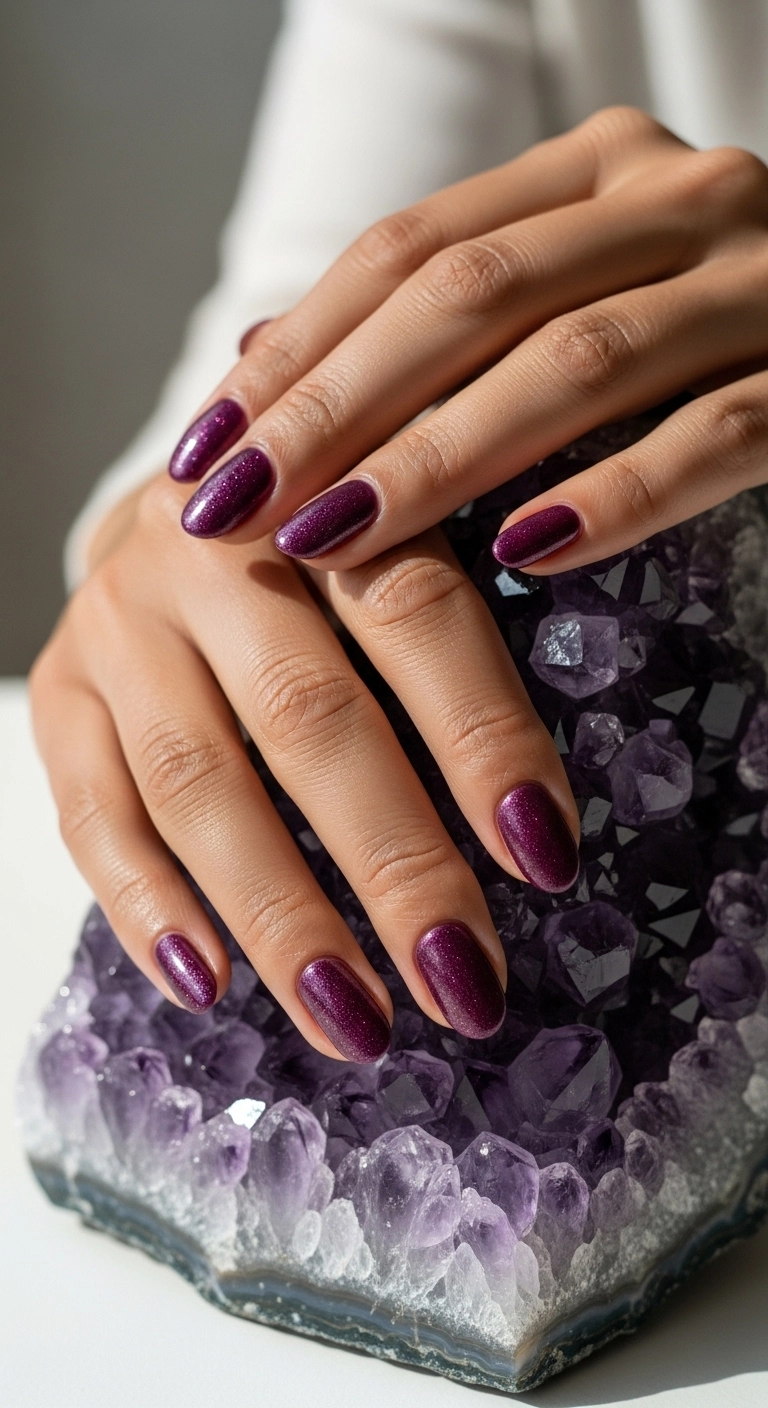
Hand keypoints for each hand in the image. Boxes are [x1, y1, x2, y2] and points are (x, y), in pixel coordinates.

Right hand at [31, 475, 579, 1059]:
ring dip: (280, 916)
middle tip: (465, 984)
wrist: (187, 489)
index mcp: (324, 490)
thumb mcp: (401, 534)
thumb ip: (456, 626)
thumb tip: (542, 813)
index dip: (483, 739)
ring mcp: (118, 624)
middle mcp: (205, 549)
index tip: (545, 858)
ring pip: (196, 782)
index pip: (416, 616)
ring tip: (358, 1022)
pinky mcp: (59, 693)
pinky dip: (148, 906)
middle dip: (395, 865)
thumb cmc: (331, 539)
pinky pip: (92, 813)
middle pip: (306, 717)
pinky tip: (211, 986)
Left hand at [168, 105, 767, 577]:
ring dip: (442, 457)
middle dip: (337, 409)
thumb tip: (261, 364)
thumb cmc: (707, 331)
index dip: (299, 351)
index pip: (410, 248)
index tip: (204, 449)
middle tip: (238, 506)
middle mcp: (676, 196)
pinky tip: (530, 553)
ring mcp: (757, 278)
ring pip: (576, 360)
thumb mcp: (572, 288)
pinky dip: (619, 493)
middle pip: (470, 297)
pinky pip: (715, 433)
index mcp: (595, 172)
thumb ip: (448, 317)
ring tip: (337, 539)